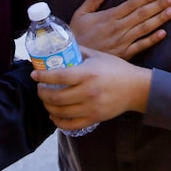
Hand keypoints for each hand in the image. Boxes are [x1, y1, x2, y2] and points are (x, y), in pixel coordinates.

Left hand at [32, 47, 151, 128]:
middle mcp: (88, 92)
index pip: (58, 77)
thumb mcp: (97, 55)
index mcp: (87, 74)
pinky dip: (58, 122)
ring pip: (60, 112)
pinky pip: (71, 125)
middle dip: (42, 93)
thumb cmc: (116, 69)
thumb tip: (61, 46)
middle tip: (39, 88)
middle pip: (56, 97)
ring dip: (48, 107)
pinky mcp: (94, 118)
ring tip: (45, 100)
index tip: (34, 75)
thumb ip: (78, 51)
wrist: (136, 88)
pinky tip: (54, 116)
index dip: (42, 77)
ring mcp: (91, 107)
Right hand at [69, 0, 170, 59]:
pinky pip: (140, 46)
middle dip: (159, 5)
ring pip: (144, 28)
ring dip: (160, 19)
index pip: (131, 4)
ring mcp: (122, 42)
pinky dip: (152, 40)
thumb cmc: (77, 35)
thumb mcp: (80, 14)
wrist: (73, 60)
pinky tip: (163, 33)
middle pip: (142, 14)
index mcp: (108, 16)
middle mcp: (118, 28)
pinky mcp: (124, 54)